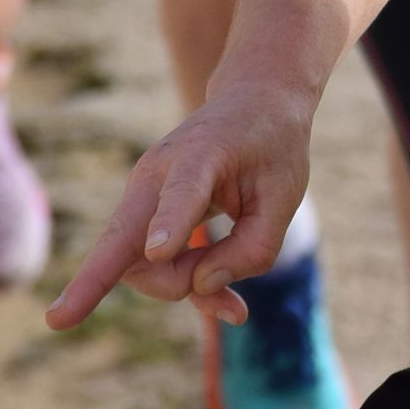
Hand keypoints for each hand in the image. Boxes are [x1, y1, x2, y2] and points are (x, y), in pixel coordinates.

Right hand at [46, 81, 314, 331]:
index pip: (184, 191)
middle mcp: (157, 171)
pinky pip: (146, 263)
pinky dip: (181, 285)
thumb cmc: (271, 147)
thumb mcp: (285, 196)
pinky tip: (228, 307)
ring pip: (135, 263)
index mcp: (203, 154)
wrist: (251, 101)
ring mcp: (142, 191)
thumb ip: (252, 248)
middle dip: (135, 284)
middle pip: (125, 241)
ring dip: (180, 287)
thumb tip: (199, 286)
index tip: (159, 251)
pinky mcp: (143, 212)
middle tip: (213, 306)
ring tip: (235, 303)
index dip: (172, 223)